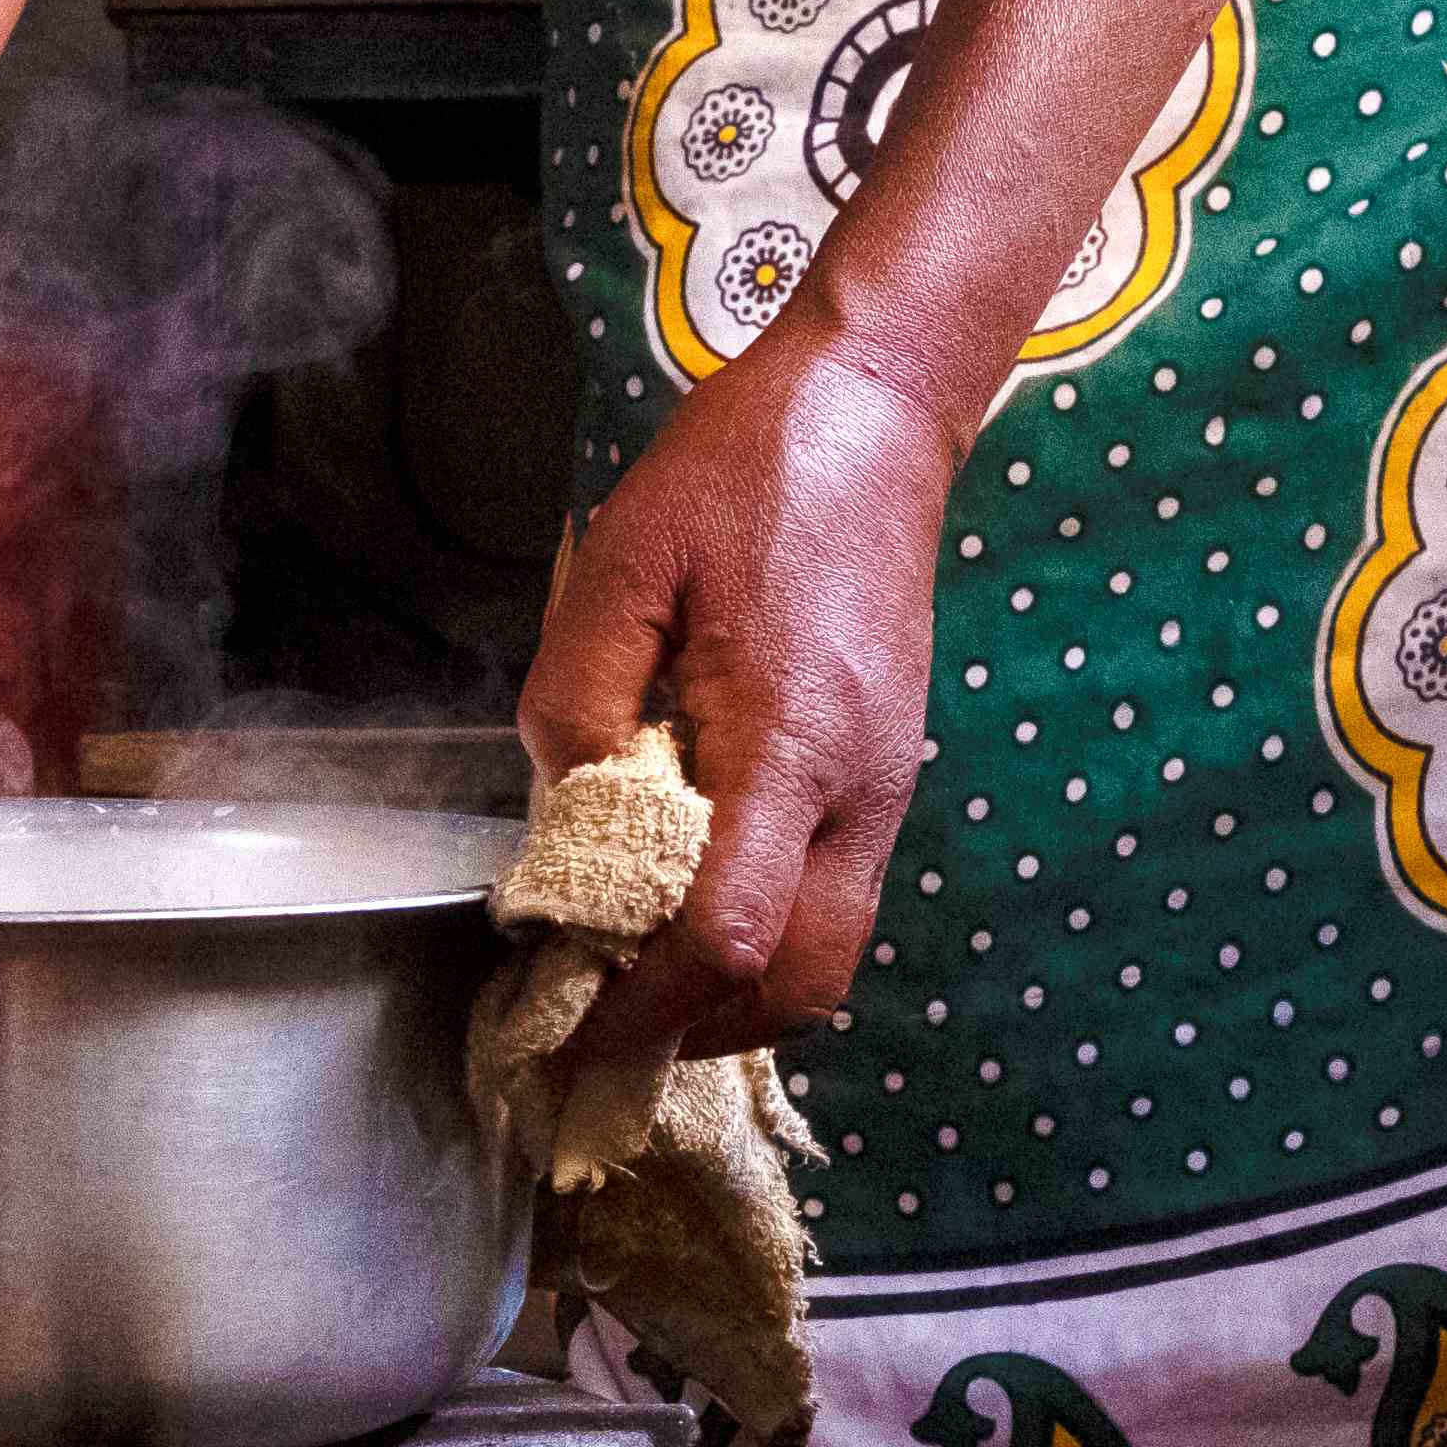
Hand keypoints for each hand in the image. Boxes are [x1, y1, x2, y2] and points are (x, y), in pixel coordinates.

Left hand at [516, 319, 965, 1067]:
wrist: (874, 413)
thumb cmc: (746, 473)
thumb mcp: (624, 563)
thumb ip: (577, 695)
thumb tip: (560, 807)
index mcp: (789, 742)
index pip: (724, 936)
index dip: (641, 1008)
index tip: (563, 1029)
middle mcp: (858, 792)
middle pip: (796, 986)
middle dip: (694, 1033)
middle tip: (596, 1029)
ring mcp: (886, 792)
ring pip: (827, 961)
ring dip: (734, 1000)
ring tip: (635, 984)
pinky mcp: (887, 780)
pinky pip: (833, 906)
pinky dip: (765, 945)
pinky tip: (689, 912)